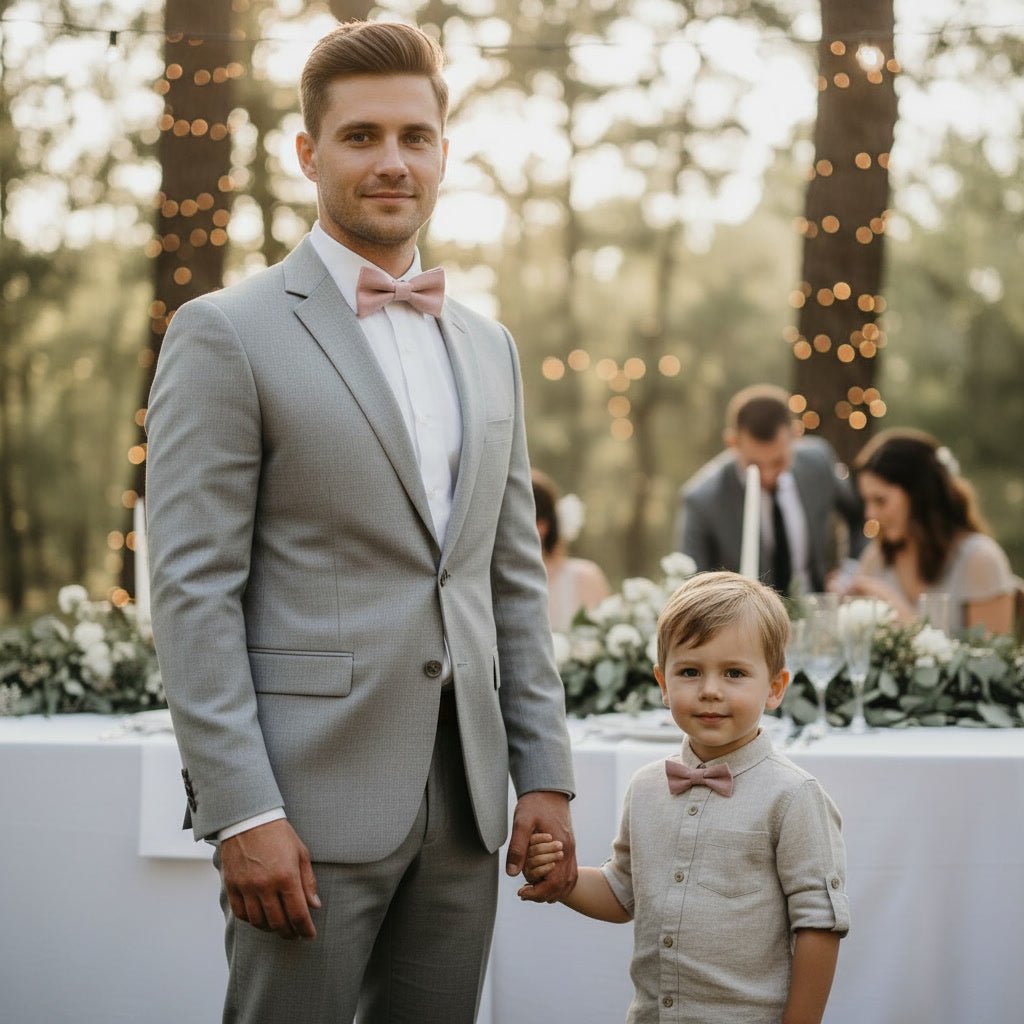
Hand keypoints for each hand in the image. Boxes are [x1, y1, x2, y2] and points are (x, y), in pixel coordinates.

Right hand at [221, 818, 319, 939]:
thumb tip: (314, 905)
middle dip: (290, 933)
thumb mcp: (301, 853)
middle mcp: (265, 885)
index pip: (298, 914)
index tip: (310, 935)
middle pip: (278, 922)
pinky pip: (241, 913)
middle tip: (296, 935)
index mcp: (286, 876)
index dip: (305, 929)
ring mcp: (247, 887)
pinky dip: (252, 920)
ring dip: (271, 929)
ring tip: (279, 927)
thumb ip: (308, 881)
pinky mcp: (232, 886)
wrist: (249, 819)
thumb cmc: (279, 834)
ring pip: (259, 922)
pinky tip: (261, 918)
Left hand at [506, 791, 576, 902]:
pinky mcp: (569, 847)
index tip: (521, 893)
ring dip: (552, 891)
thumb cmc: (534, 804)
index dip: (537, 893)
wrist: (549, 790)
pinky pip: (569, 873)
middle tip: (524, 893)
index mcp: (560, 847)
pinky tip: (546, 881)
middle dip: (543, 895)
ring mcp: (571, 850)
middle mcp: (569, 851)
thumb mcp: (522, 822)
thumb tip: (512, 873)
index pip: (554, 882)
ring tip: (534, 891)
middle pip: (562, 886)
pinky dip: (559, 883)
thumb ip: (518, 847)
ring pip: (568, 882)